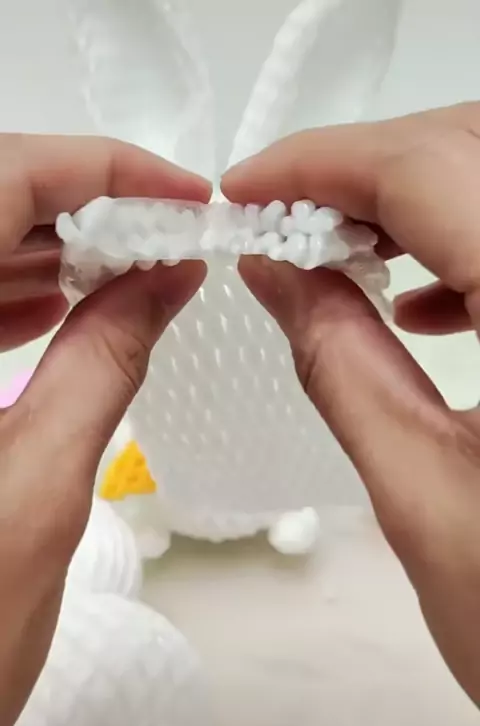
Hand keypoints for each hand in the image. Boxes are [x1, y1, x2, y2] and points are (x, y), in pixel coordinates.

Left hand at [0, 133, 208, 725]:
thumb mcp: (42, 489)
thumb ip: (104, 364)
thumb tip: (166, 277)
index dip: (94, 170)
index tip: (179, 195)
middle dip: (80, 205)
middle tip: (169, 234)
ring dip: (50, 245)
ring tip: (136, 265)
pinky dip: (15, 292)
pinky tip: (69, 303)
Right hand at [223, 102, 479, 707]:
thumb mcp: (421, 494)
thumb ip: (342, 364)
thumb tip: (275, 269)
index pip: (431, 171)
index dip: (324, 163)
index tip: (244, 189)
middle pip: (474, 152)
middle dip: (369, 170)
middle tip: (286, 221)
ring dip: (417, 200)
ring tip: (339, 256)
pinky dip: (468, 246)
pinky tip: (422, 302)